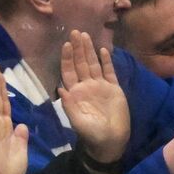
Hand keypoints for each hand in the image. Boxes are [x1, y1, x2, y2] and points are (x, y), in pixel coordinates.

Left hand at [59, 30, 129, 167]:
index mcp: (75, 93)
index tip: (66, 45)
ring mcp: (100, 86)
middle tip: (75, 32)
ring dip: (89, 50)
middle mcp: (86, 86)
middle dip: (78, 48)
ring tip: (86, 35)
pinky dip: (106, 61)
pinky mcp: (114, 89)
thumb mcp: (77, 122)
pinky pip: (109, 72)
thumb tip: (59, 89)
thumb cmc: (91, 134)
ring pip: (93, 64)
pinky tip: (104, 50)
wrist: (110, 142)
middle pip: (80, 64)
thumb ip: (69, 106)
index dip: (67, 58)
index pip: (69, 72)